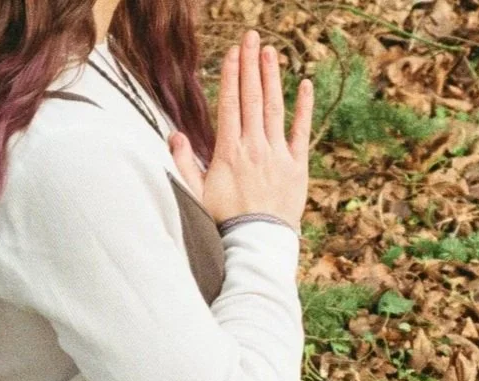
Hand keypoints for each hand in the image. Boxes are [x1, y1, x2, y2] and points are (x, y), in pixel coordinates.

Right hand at [167, 29, 312, 229]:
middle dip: (251, 65)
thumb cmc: (224, 222)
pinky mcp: (297, 166)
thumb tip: (173, 134)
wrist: (256, 244)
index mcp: (229, 152)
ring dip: (272, 77)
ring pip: (274, 108)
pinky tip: (304, 84)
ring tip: (270, 51)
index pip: (230, 104)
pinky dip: (304, 107)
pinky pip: (301, 131)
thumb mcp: (195, 194)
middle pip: (252, 98)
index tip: (233, 52)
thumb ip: (183, 163)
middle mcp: (254, 147)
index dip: (232, 75)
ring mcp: (277, 154)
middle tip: (251, 37)